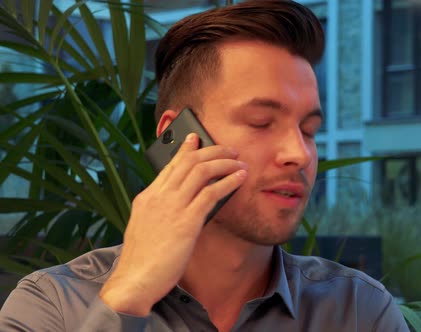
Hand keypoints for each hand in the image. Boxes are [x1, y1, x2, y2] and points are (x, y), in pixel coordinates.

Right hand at [99, 133, 246, 315]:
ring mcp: (172, 207)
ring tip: (239, 161)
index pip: (170, 165)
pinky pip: (211, 193)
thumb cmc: (142, 260)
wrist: (134, 281)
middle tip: (228, 149)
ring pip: (201, 171)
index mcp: (147, 197)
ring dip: (224, 162)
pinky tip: (240, 178)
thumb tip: (184, 203)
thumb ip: (161, 211)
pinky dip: (229, 181)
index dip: (186, 149)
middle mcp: (158, 197)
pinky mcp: (186, 222)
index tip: (196, 138)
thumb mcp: (146, 227)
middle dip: (212, 150)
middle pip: (188, 161)